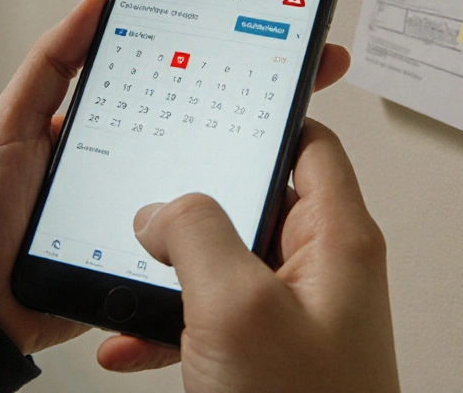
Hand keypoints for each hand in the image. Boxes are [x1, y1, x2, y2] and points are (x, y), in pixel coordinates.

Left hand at [0, 0, 353, 356]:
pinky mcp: (151, 258)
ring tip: (301, 142)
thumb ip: (49, 67)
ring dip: (260, 173)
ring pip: (216, 188)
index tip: (272, 32)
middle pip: (213, 128)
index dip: (224, 56)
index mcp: (112, 125)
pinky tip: (263, 214)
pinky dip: (229, 233)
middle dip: (265, 104)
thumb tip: (95, 3)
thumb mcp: (10, 127)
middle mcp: (140, 165)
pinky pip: (197, 243)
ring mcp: (151, 212)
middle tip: (312, 75)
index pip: (178, 80)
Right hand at [96, 121, 398, 392]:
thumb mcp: (237, 306)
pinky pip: (211, 320)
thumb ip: (198, 233)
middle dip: (192, 204)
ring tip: (126, 274)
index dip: (262, 117)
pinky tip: (127, 341)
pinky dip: (168, 324)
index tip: (212, 102)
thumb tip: (164, 207)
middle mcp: (319, 273)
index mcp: (335, 241)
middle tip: (147, 196)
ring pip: (222, 264)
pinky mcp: (265, 360)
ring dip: (170, 270)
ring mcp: (292, 320)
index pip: (309, 145)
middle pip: (254, 202)